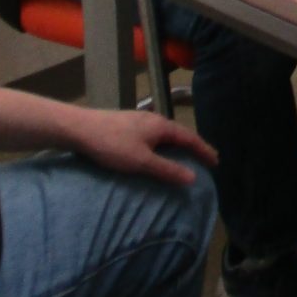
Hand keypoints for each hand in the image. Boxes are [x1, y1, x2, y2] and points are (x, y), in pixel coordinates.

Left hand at [65, 106, 218, 187]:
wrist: (79, 128)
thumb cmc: (112, 145)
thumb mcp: (141, 162)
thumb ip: (167, 169)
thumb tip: (193, 177)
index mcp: (161, 126)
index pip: (190, 138)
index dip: (204, 150)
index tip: (216, 161)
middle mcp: (154, 119)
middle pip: (179, 134)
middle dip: (193, 147)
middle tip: (205, 159)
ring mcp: (139, 121)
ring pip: (165, 134)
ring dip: (177, 145)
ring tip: (184, 156)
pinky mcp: (127, 125)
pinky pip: (154, 135)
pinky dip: (163, 145)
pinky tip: (156, 151)